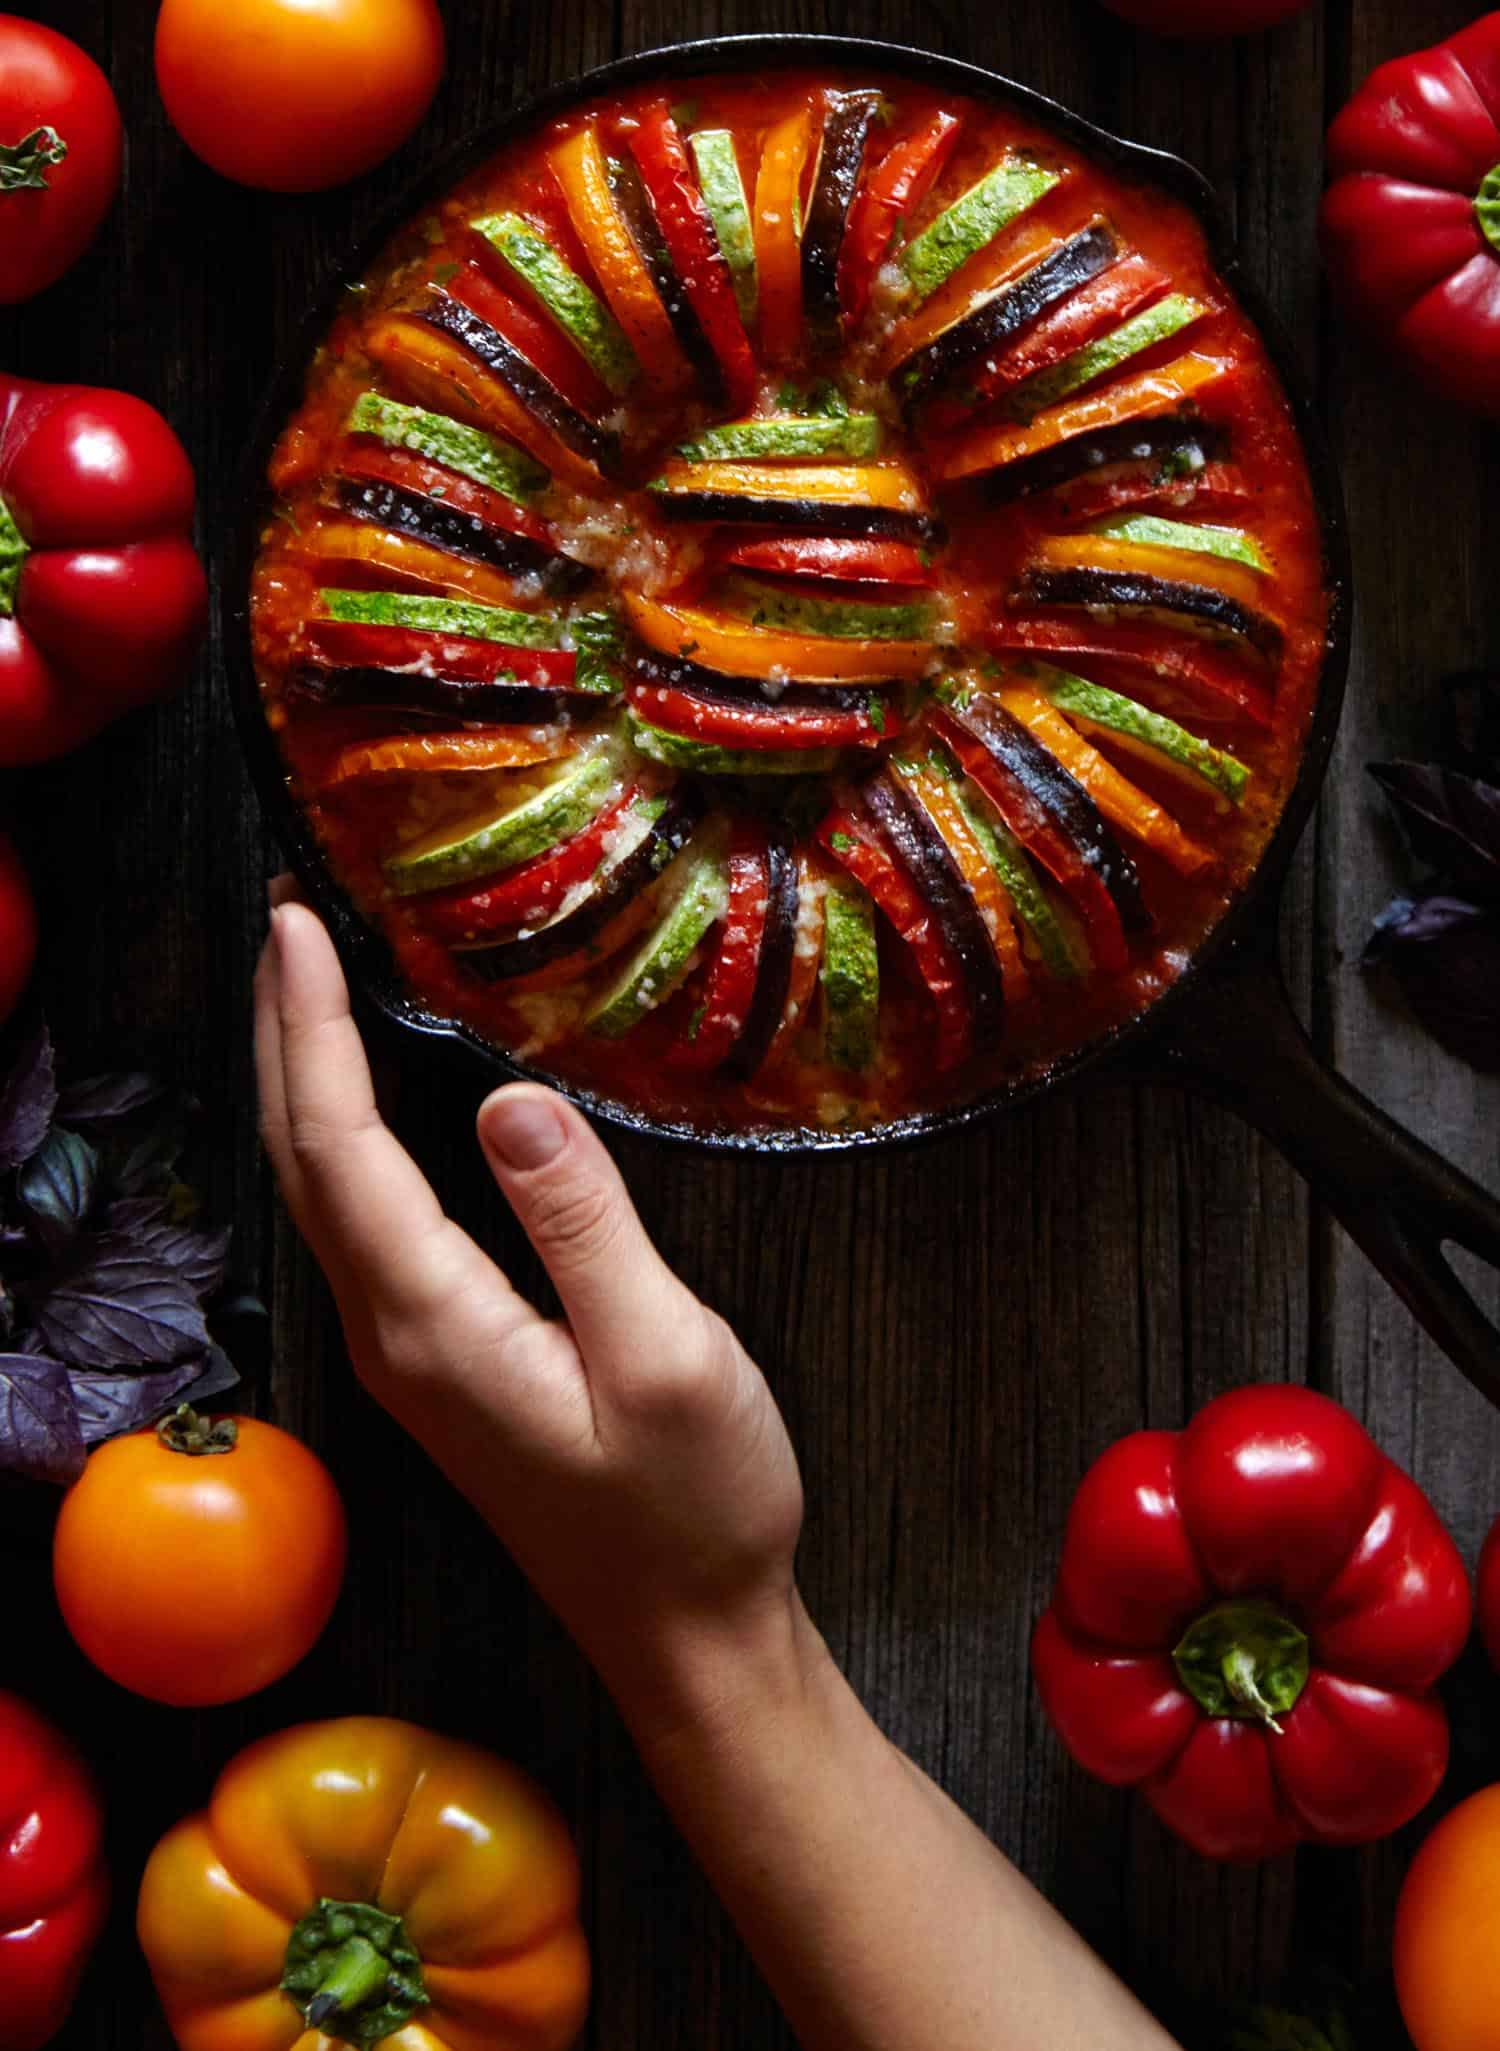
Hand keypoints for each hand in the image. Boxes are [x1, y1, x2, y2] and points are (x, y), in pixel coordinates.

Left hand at [253, 891, 808, 1731]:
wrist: (691, 1637)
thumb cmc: (694, 1508)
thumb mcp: (666, 1358)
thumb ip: (584, 1226)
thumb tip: (510, 1101)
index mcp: (436, 1325)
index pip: (342, 1146)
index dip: (310, 1027)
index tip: (295, 923)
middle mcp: (396, 1336)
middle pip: (301, 1162)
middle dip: (278, 1034)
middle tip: (281, 921)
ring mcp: (412, 1355)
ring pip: (321, 1193)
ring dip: (300, 1081)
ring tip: (303, 985)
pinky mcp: (444, 1362)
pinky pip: (364, 1224)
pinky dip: (345, 1138)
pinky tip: (368, 1104)